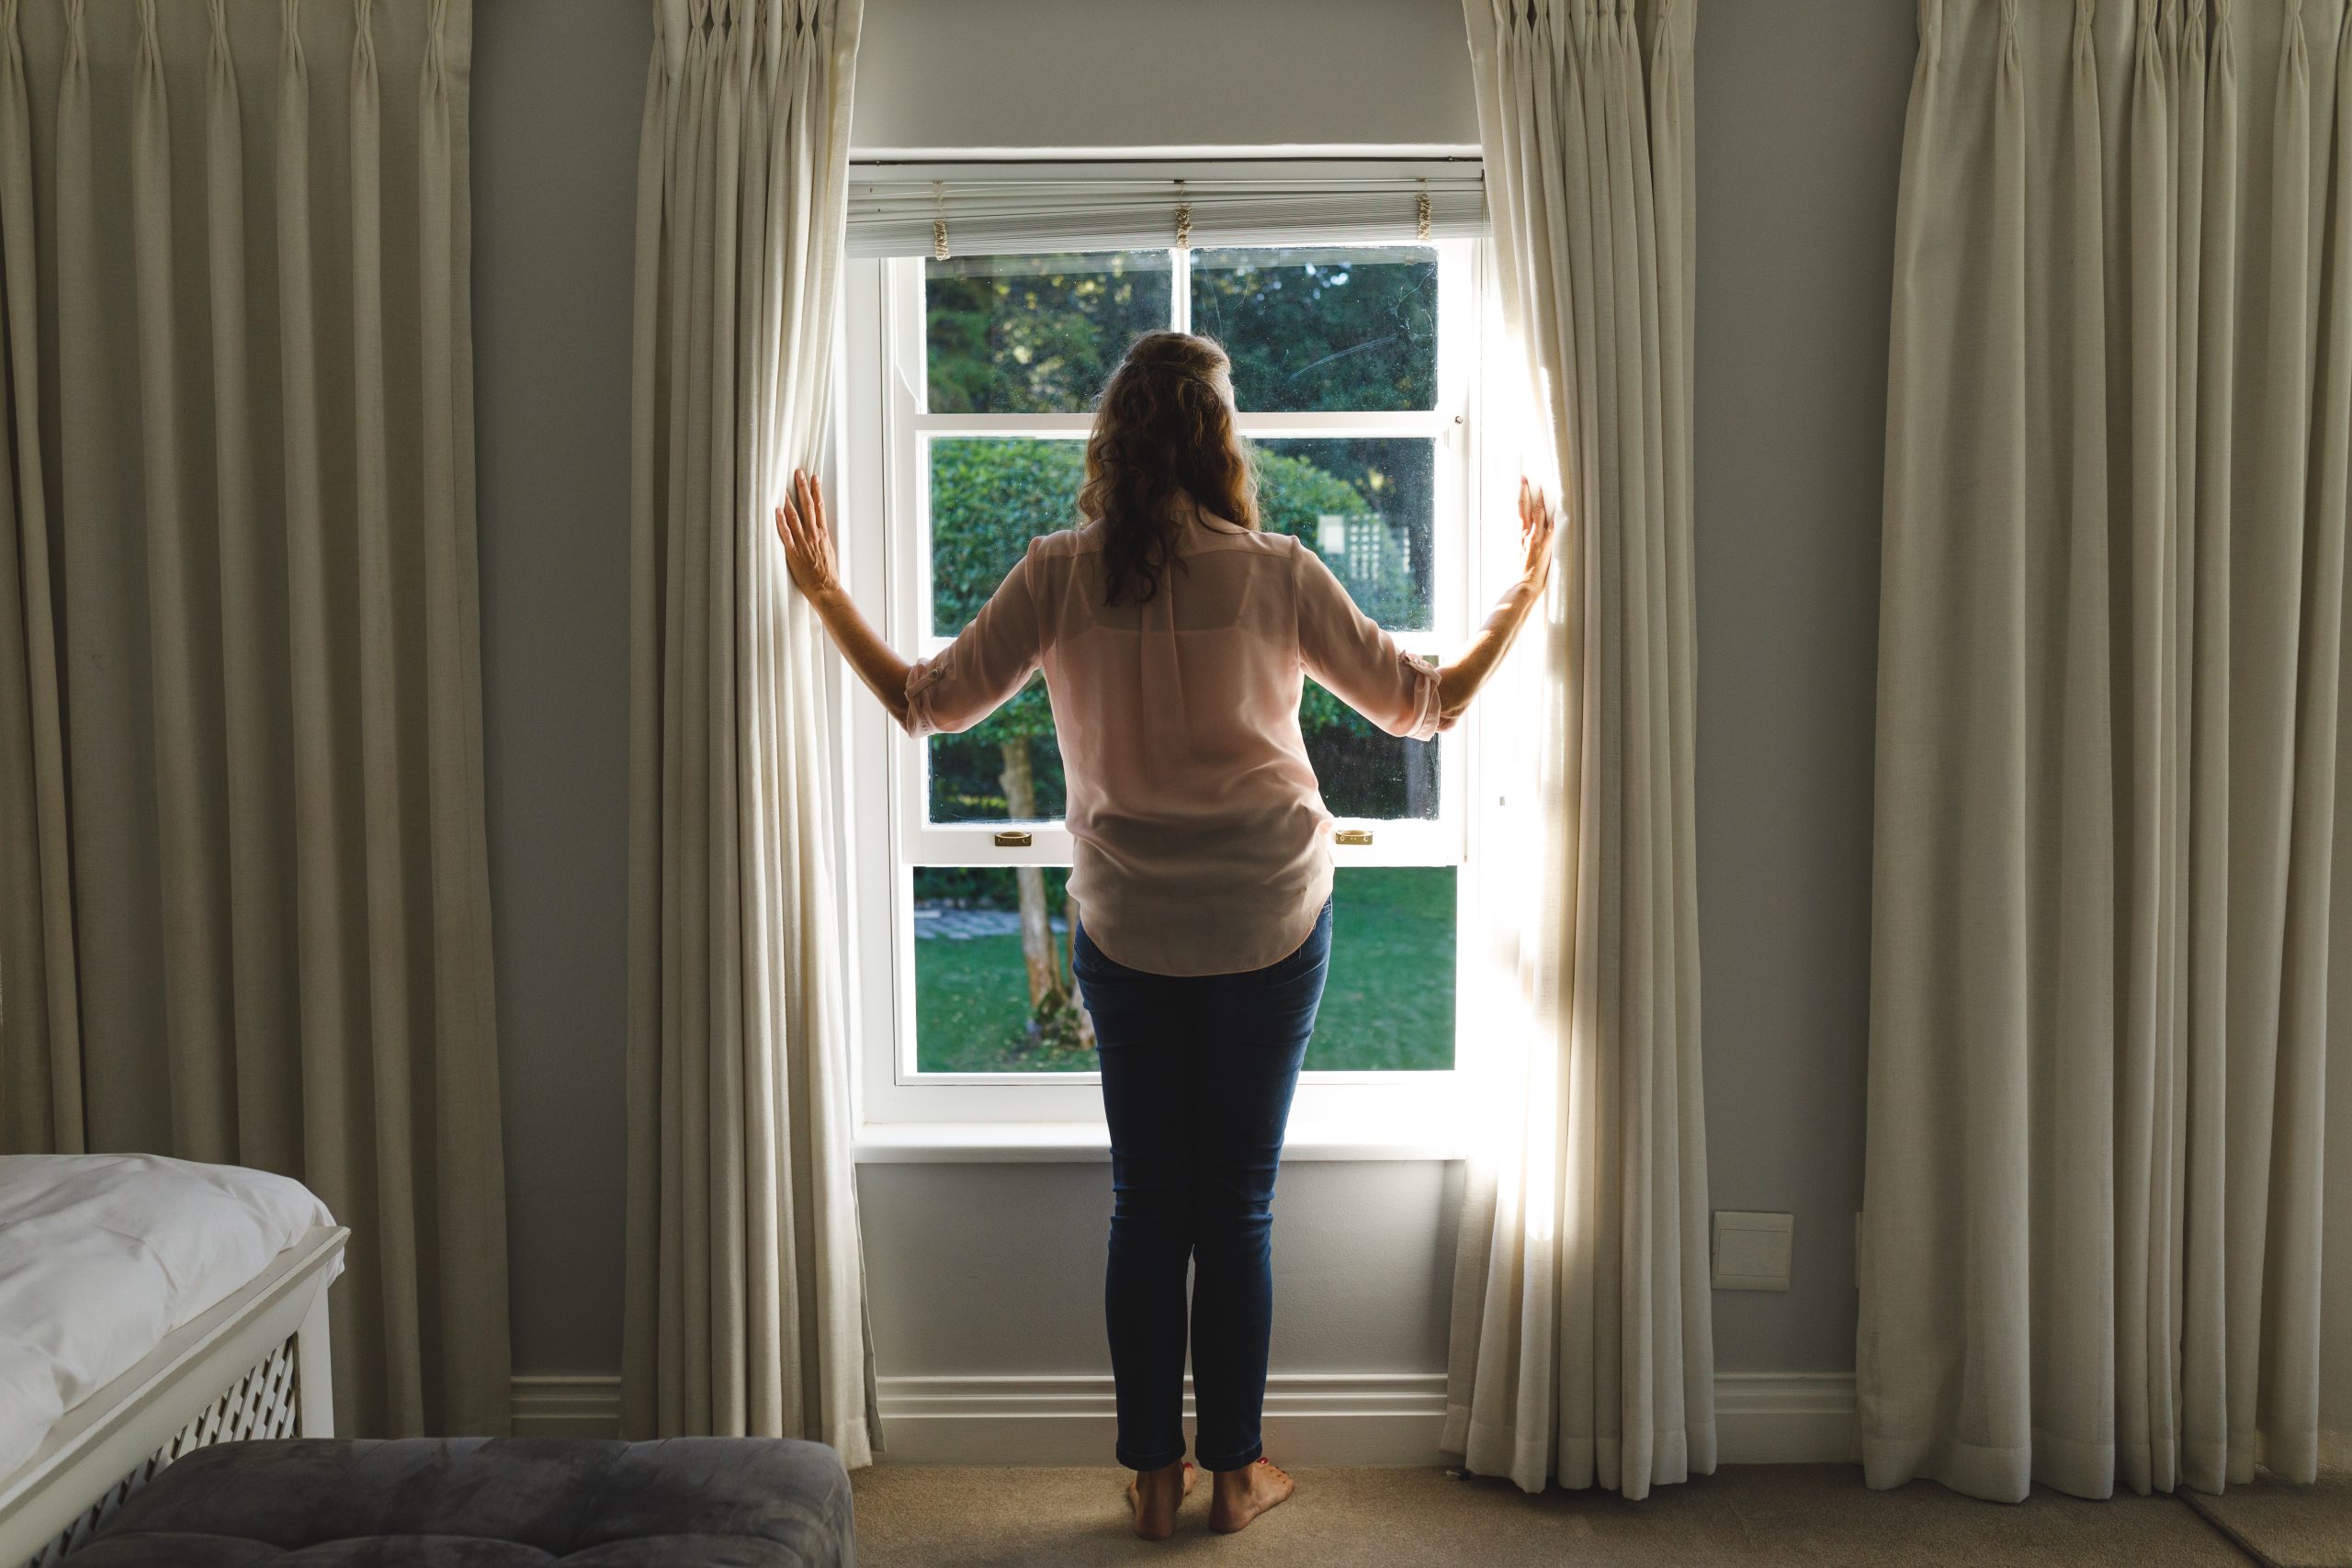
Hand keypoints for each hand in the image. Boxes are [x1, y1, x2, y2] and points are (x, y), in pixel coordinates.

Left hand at [774, 468, 839, 597]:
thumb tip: (818, 526)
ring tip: (783, 485)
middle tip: (798, 472)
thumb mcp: (829, 550)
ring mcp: (803, 542)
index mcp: (822, 534)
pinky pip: (786, 535)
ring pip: (795, 517)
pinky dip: (780, 522)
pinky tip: (776, 511)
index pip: (819, 507)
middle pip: (808, 506)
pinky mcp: (793, 552)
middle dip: (803, 488)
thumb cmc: (827, 573)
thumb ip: (822, 537)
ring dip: (789, 500)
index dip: (816, 491)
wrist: (826, 588)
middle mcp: (813, 535)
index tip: (814, 477)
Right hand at [1516, 476, 1555, 591]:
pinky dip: (1555, 517)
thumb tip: (1530, 537)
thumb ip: (1526, 545)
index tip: (1522, 485)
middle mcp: (1527, 534)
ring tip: (1541, 485)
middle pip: (1524, 508)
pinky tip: (1559, 507)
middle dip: (1524, 491)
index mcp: (1522, 536)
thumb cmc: (1524, 574)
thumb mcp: (1522, 556)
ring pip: (1536, 513)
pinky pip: (1551, 528)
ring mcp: (1535, 538)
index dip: (1521, 498)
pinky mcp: (1544, 545)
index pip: (1520, 512)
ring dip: (1539, 499)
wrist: (1524, 584)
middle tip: (1524, 477)